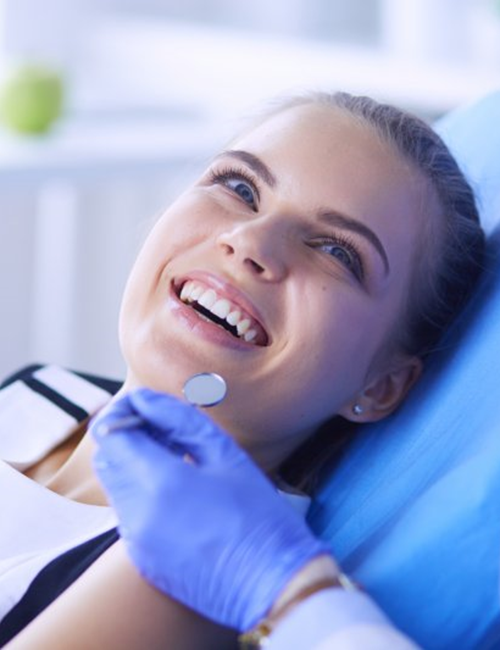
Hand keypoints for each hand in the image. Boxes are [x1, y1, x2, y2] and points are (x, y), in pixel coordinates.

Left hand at [91, 388, 327, 630]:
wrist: (273, 584)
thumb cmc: (258, 514)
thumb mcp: (225, 455)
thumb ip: (179, 420)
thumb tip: (146, 400)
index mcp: (160, 482)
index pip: (112, 434)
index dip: (122, 413)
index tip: (145, 407)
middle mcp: (137, 513)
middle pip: (107, 459)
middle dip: (126, 437)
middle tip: (163, 430)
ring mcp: (136, 541)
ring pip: (116, 486)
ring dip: (134, 464)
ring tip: (175, 458)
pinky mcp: (142, 560)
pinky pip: (128, 515)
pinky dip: (142, 493)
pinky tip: (179, 493)